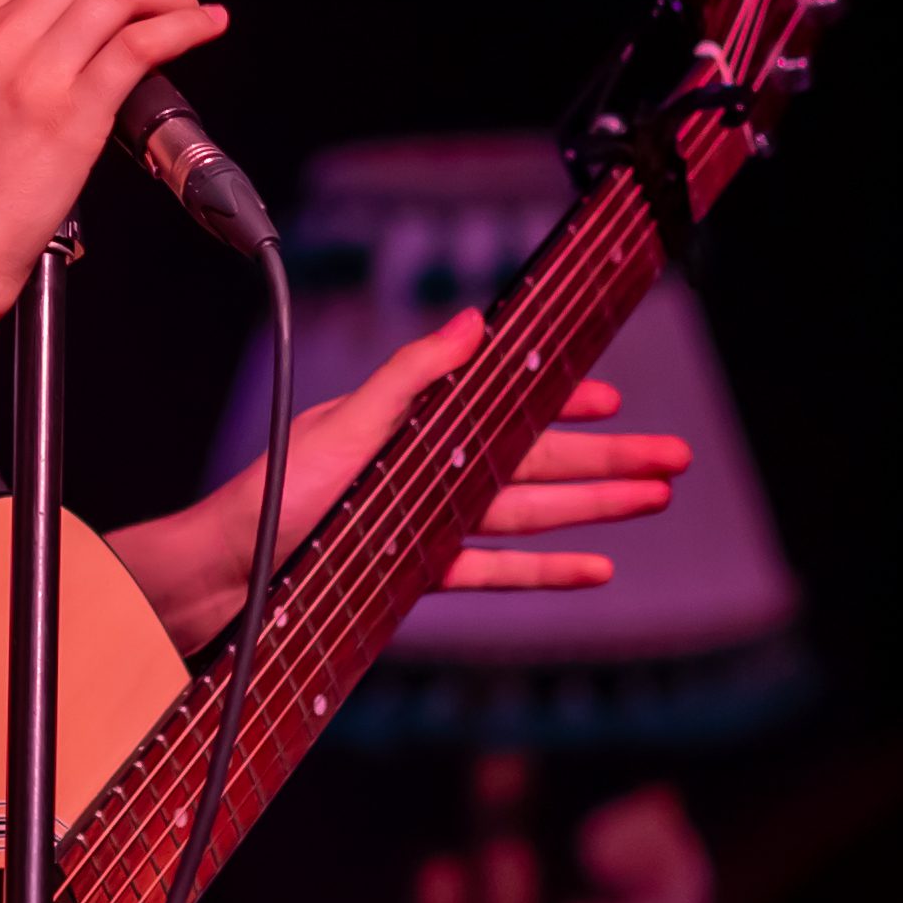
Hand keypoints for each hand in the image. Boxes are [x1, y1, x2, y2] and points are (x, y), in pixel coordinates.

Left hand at [115, 302, 690, 650]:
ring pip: (529, 513)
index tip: (615, 396)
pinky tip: (597, 568)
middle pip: (535, 462)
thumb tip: (477, 322)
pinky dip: (546, 569)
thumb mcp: (348, 423)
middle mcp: (425, 470)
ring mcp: (425, 524)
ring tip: (655, 499)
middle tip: (676, 459)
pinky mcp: (417, 574)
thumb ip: (416, 375)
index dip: (562, 400)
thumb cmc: (274, 496)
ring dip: (594, 508)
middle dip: (607, 459)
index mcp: (411, 423)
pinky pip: (496, 570)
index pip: (504, 403)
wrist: (226, 581)